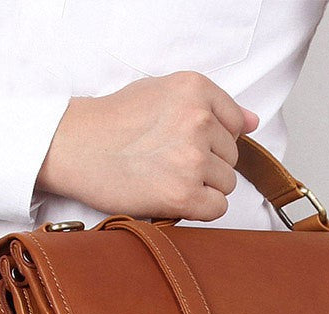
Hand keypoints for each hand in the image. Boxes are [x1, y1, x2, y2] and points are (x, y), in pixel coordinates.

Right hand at [36, 71, 258, 220]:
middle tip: (168, 161)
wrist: (73, 147)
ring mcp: (192, 158)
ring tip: (166, 177)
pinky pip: (217, 208)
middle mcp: (198, 120)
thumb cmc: (114, 121)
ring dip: (203, 187)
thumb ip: (212, 106)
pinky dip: (199, 208)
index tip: (184, 141)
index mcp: (195, 89)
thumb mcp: (162, 92)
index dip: (213, 139)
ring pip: (227, 184)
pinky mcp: (183, 193)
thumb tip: (254, 122)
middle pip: (232, 158)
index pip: (237, 125)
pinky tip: (172, 196)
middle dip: (207, 164)